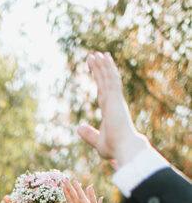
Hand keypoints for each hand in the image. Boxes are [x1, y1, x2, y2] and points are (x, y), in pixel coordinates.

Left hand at [62, 181, 110, 202]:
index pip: (70, 201)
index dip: (65, 193)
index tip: (61, 185)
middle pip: (75, 197)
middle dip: (69, 188)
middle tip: (65, 178)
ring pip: (82, 198)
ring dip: (78, 190)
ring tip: (75, 181)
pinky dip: (91, 195)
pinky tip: (89, 187)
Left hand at [76, 52, 147, 167]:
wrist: (125, 148)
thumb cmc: (114, 148)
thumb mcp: (97, 141)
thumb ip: (88, 134)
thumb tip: (78, 128)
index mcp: (110, 112)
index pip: (102, 93)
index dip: (99, 82)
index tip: (96, 72)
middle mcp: (114, 103)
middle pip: (104, 82)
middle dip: (99, 69)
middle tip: (93, 57)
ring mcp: (116, 99)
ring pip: (108, 77)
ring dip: (102, 65)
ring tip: (96, 54)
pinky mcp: (116, 98)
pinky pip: (112, 79)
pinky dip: (108, 68)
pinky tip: (104, 58)